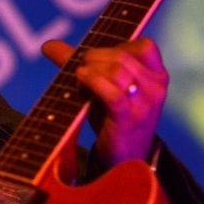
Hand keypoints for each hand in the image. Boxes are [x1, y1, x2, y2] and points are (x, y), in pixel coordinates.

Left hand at [41, 38, 167, 167]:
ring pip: (117, 69)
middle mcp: (155, 87)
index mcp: (156, 75)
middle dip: (94, 57)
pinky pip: (113, 92)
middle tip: (81, 69)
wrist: (122, 158)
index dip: (117, 46)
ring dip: (91, 68)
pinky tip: (80, 79)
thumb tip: (47, 44)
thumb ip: (80, 63)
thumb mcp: (103, 86)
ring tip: (80, 78)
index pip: (144, 46)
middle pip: (122, 55)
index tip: (99, 59)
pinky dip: (93, 80)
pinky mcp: (129, 118)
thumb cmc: (113, 117)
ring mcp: (145, 103)